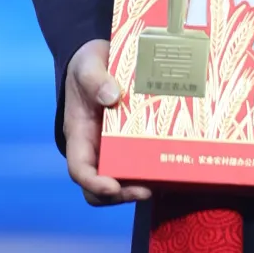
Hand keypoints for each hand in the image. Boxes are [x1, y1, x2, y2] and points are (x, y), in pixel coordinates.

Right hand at [64, 39, 150, 206]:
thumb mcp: (87, 66)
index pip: (80, 169)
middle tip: (146, 190)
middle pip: (102, 186)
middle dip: (122, 194)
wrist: (100, 58)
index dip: (94, 183)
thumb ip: (96, 80)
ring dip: (142, 185)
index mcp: (79, 135)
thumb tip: (111, 97)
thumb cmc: (88, 65)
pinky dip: (155, 167)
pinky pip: (142, 160)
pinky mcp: (133, 140)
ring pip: (125, 179)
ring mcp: (115, 147)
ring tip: (164, 182)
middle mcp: (96, 148)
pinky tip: (174, 162)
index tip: (112, 186)